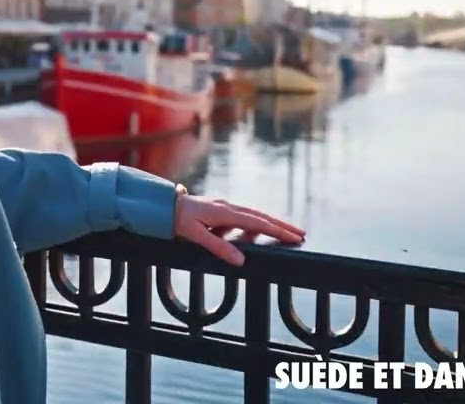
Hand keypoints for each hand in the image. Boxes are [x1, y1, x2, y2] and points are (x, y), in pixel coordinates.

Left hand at [173, 190, 305, 265]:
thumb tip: (240, 261)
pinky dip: (254, 225)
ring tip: (286, 234)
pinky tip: (255, 236)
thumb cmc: (177, 219)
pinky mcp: (220, 210)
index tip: (295, 237)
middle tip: (301, 234)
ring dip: (270, 224)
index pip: (257, 223)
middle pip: (261, 216)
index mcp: (224, 212)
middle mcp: (228, 207)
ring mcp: (224, 207)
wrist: (163, 204)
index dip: (277, 230)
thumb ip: (218, 247)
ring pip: (253, 216)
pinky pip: (242, 218)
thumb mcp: (195, 235)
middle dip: (282, 225)